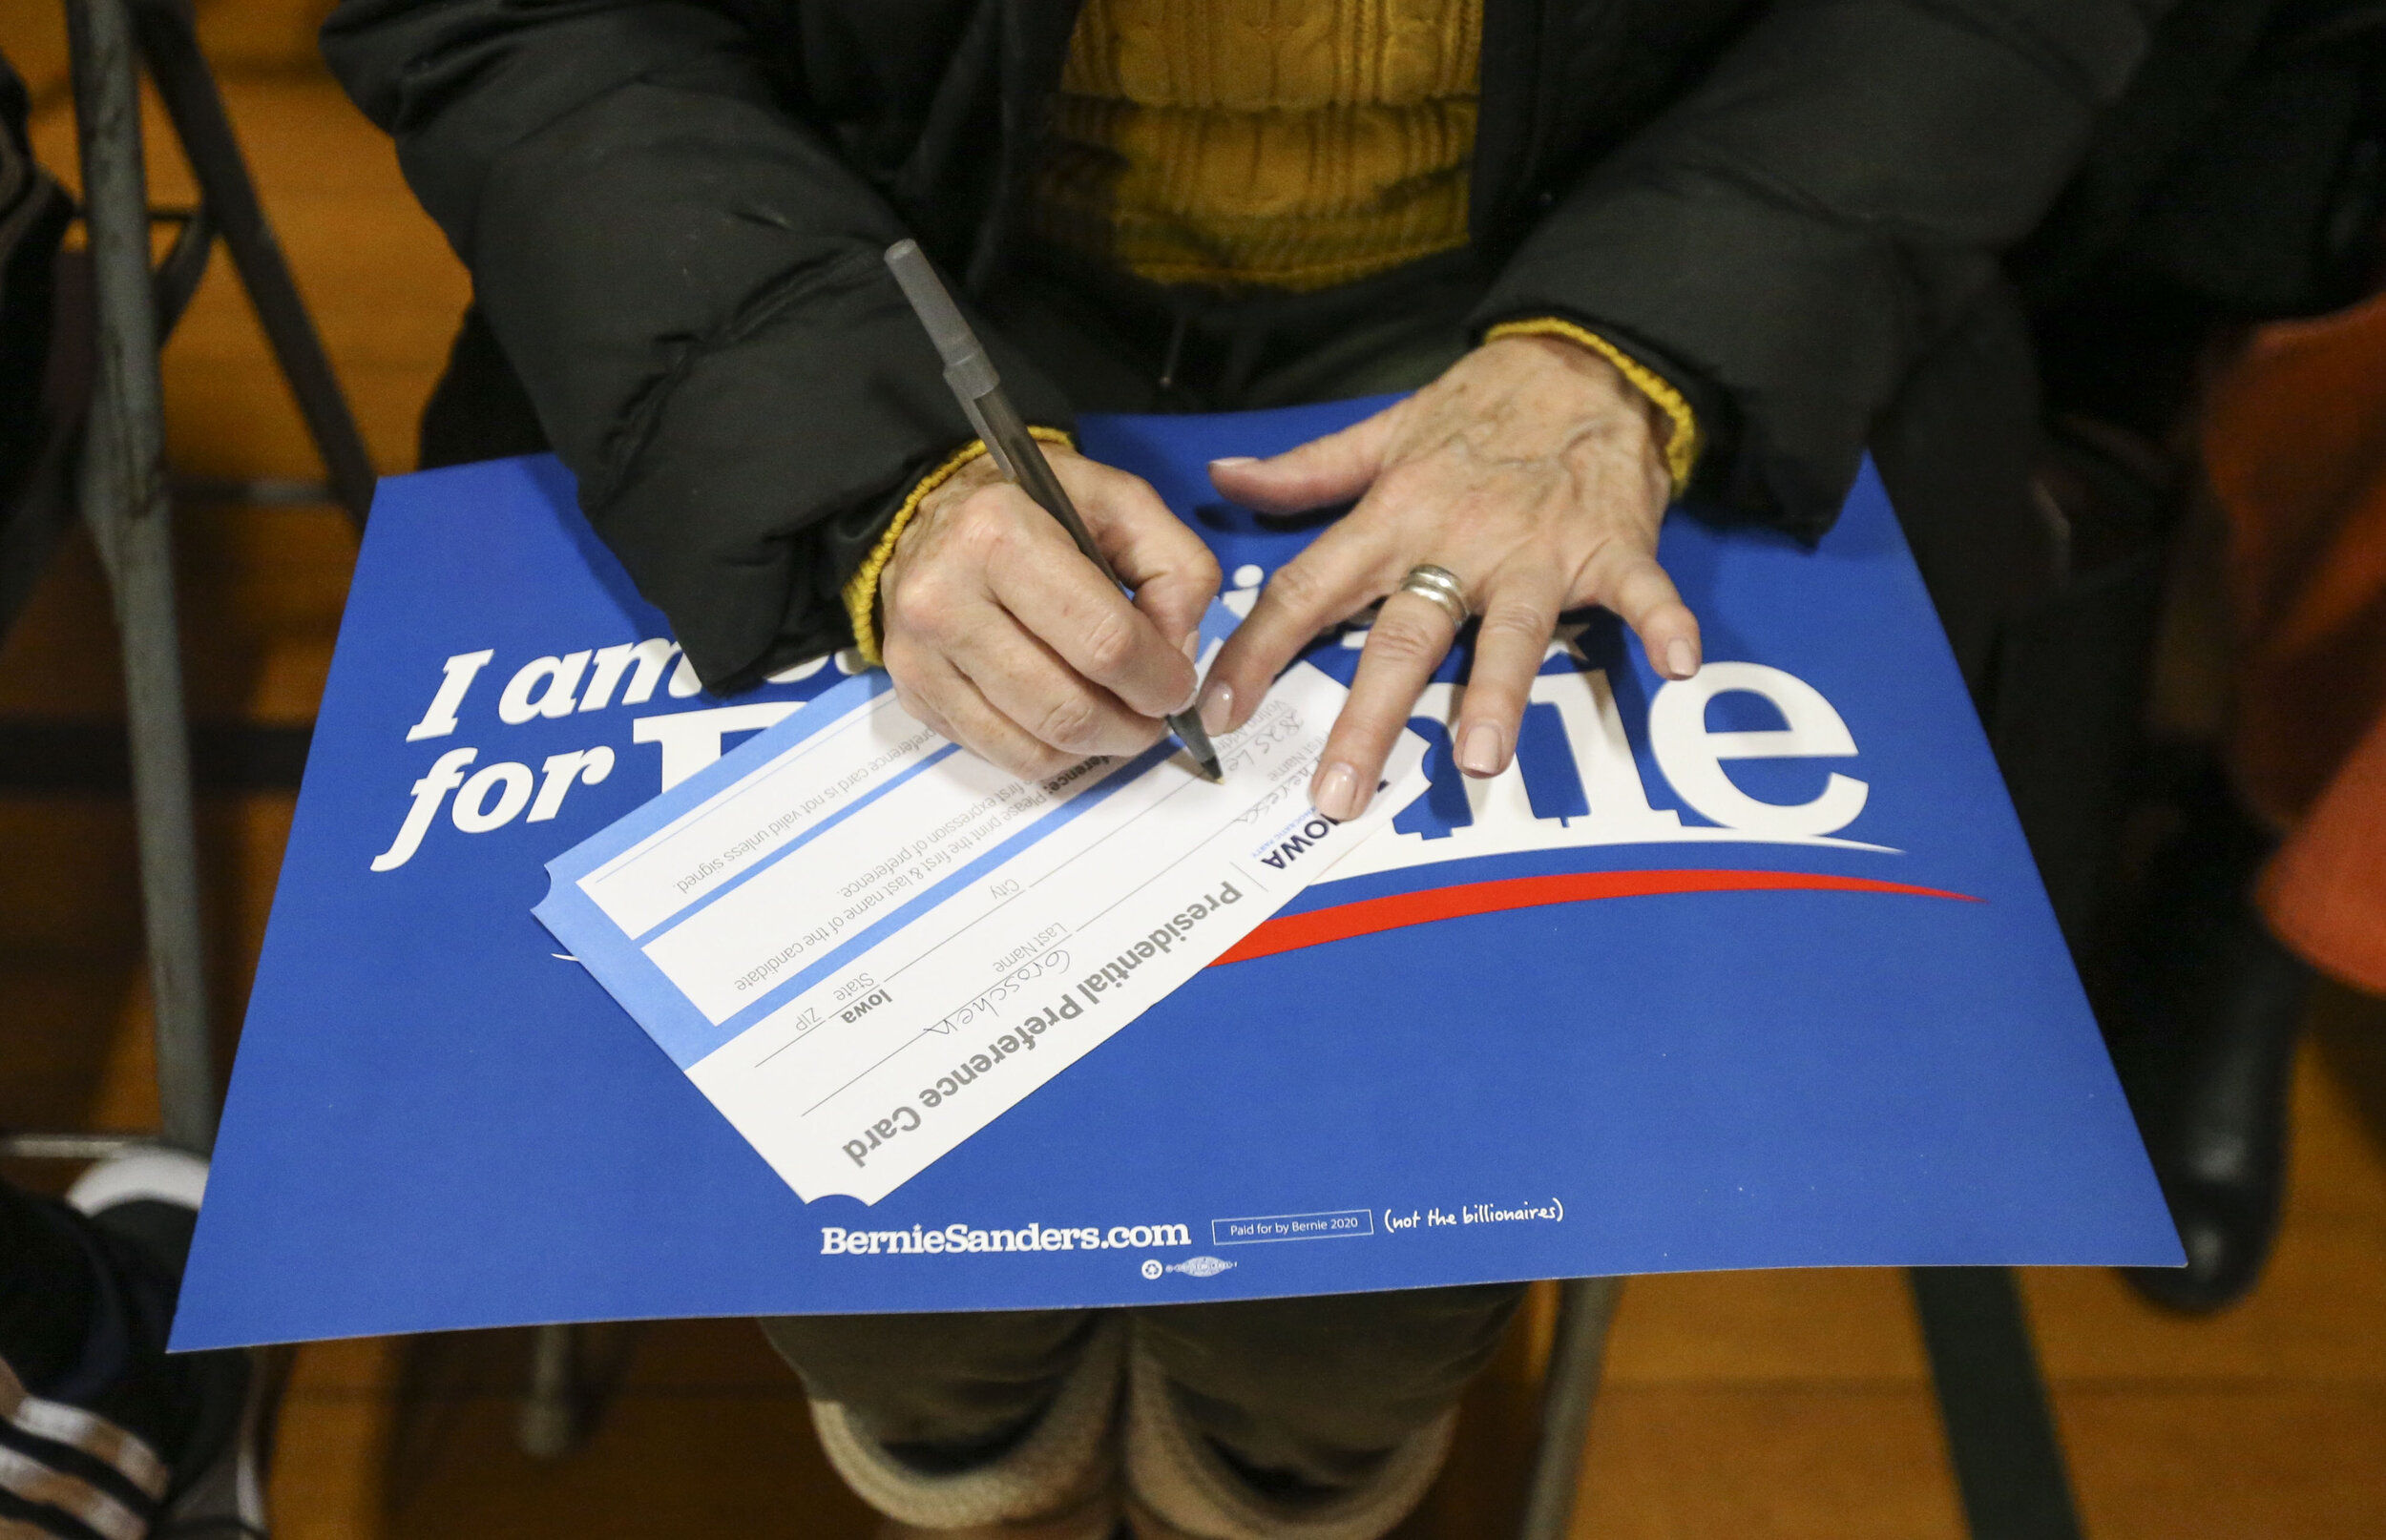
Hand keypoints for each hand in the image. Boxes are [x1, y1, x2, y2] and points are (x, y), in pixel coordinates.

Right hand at [879, 445, 1220, 778]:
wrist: (932, 509)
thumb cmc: (1035, 504)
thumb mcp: (1122, 502)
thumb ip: (1177, 569)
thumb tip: (1180, 654)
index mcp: (999, 535)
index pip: (1104, 643)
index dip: (1159, 680)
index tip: (1178, 684)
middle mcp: (945, 598)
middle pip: (1068, 709)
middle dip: (1133, 727)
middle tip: (1154, 714)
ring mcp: (920, 654)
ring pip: (1036, 748)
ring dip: (1096, 747)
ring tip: (1117, 717)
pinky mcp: (913, 692)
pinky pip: (1001, 755)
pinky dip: (1051, 752)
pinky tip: (1067, 719)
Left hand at [1201, 334, 1700, 818]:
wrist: (1582, 358)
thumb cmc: (1480, 409)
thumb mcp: (1384, 432)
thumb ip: (1308, 473)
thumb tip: (1227, 481)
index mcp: (1394, 518)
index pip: (1309, 591)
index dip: (1258, 651)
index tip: (1218, 711)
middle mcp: (1457, 542)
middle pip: (1402, 637)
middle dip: (1368, 719)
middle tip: (1340, 792)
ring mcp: (1537, 550)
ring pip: (1511, 631)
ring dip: (1498, 694)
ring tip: (1480, 759)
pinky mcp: (1611, 547)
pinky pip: (1641, 592)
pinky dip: (1663, 623)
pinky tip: (1678, 663)